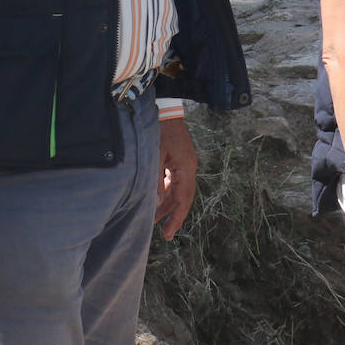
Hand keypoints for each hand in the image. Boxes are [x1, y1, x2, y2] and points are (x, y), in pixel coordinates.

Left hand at [155, 116, 197, 239]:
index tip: (168, 234)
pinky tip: (158, 200)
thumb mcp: (155, 157)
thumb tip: (156, 204)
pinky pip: (175, 181)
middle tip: (165, 233)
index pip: (183, 199)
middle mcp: (189, 168)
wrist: (166, 110)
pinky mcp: (179, 160)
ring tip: (155, 219)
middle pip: (184, 197)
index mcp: (186, 168)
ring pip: (179, 190)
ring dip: (168, 204)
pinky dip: (168, 192)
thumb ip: (155, 181)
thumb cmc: (160, 131)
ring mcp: (185, 164)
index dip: (176, 218)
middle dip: (174, 215)